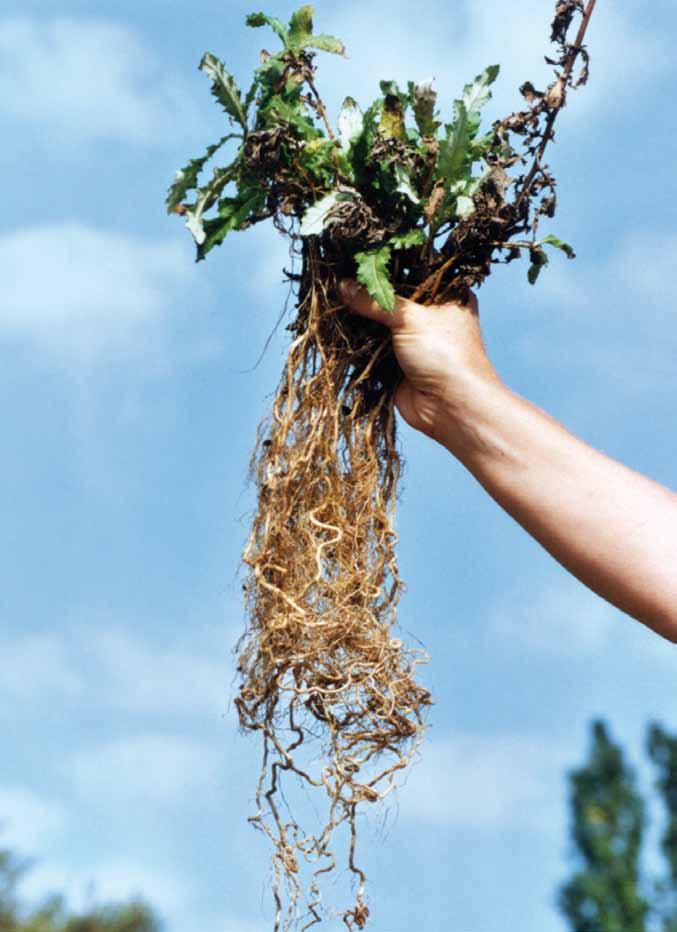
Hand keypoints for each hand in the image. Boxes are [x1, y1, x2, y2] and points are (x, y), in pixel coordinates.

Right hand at [339, 280, 500, 442]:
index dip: (385, 264)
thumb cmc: (444, 353)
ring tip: (330, 299)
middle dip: (366, 293)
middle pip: (391, 298)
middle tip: (336, 276)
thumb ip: (374, 302)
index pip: (412, 270)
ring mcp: (413, 340)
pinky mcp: (397, 363)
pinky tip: (335, 327)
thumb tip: (342, 285)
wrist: (451, 407)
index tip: (355, 255)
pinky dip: (356, 342)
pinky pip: (371, 347)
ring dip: (358, 318)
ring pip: (379, 323)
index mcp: (446, 295)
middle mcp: (430, 315)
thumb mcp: (409, 318)